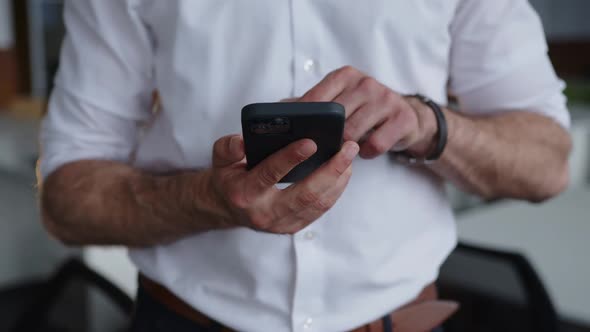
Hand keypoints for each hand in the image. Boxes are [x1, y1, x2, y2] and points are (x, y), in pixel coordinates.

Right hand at [207, 135, 358, 233]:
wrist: (227, 206)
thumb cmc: (228, 176)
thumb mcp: (220, 158)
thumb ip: (228, 147)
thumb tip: (242, 142)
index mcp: (244, 193)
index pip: (269, 175)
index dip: (290, 158)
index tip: (311, 142)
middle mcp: (264, 213)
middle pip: (305, 195)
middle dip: (331, 170)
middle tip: (347, 147)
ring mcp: (281, 224)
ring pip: (318, 204)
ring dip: (339, 179)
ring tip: (350, 156)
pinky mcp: (294, 227)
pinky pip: (320, 209)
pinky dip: (336, 190)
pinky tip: (344, 172)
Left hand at [298, 66, 437, 158]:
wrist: (406, 116)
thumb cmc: (363, 110)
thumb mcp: (338, 100)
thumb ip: (310, 103)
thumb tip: (277, 109)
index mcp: (345, 76)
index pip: (317, 98)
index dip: (305, 119)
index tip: (294, 135)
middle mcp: (366, 83)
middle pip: (335, 118)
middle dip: (326, 137)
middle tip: (321, 148)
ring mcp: (386, 99)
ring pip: (353, 133)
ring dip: (346, 147)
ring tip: (345, 148)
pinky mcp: (402, 118)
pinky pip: (375, 144)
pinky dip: (367, 152)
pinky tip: (367, 150)